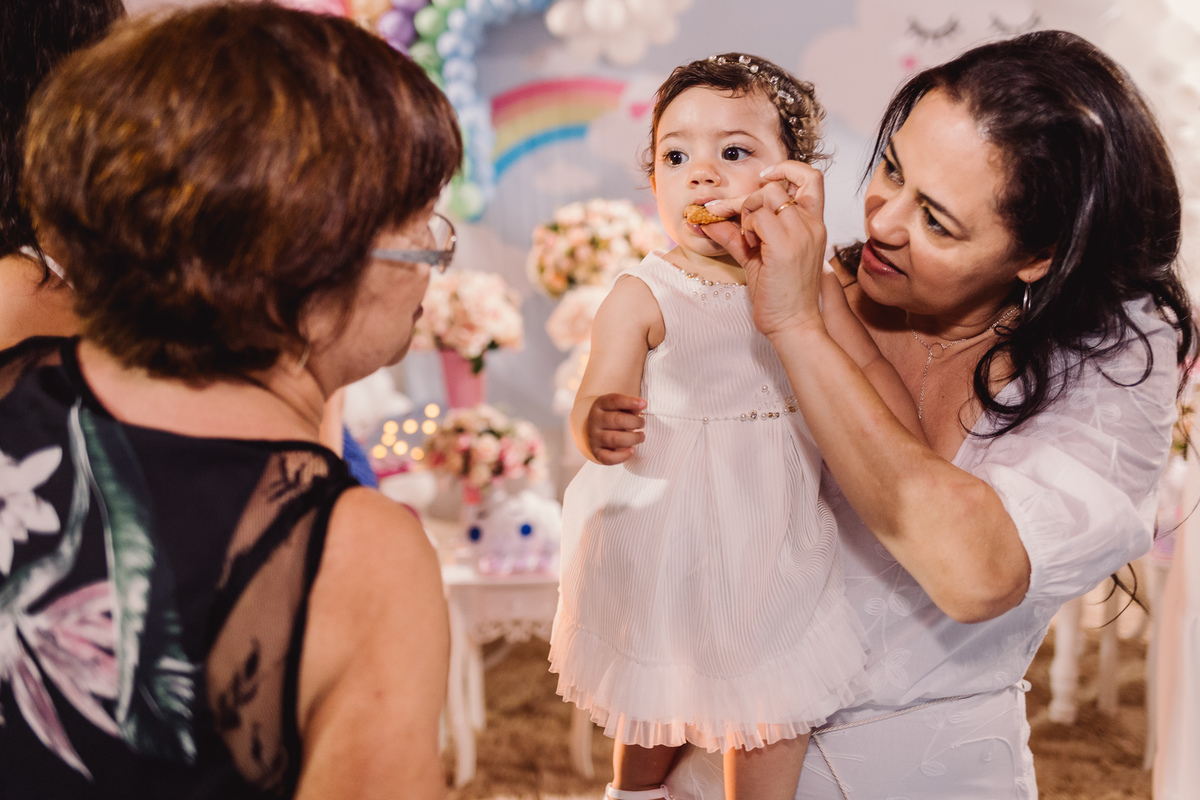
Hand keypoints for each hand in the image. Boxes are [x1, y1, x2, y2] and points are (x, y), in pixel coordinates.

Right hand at [585, 393, 646, 464]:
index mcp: (600, 405)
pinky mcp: (596, 452)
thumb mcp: (619, 407)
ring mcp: (594, 437)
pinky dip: (623, 456)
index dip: (630, 402)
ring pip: (614, 439)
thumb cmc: (613, 416)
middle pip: (617, 420)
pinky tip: (632, 451)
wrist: (596, 430)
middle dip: (635, 422)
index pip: (614, 400)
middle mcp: (594, 420)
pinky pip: (608, 458)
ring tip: (641, 436)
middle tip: (642, 424)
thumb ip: (630, 406)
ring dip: (633, 438)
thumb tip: (641, 405)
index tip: (644, 404)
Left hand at [703, 160, 828, 339]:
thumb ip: (736, 235)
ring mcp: (801, 234)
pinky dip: (747, 226)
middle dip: (747, 197)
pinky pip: (759, 216)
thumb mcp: (756, 258)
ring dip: (747, 211)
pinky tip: (749, 245)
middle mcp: (811, 225)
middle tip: (728, 215)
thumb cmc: (779, 295)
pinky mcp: (786, 246)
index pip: (811, 177)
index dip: (786, 169)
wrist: (794, 324)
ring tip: (747, 238)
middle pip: (776, 185)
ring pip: (766, 195)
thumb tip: (708, 220)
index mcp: (812, 225)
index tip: (764, 178)